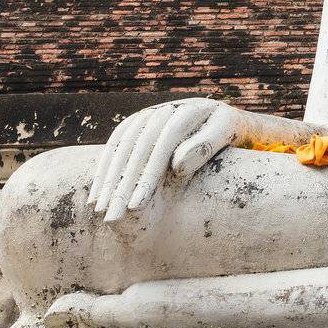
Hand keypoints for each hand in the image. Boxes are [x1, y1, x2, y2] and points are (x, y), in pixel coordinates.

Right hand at [88, 98, 240, 221]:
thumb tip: (177, 165)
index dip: (147, 177)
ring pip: (121, 147)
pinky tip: (97, 193)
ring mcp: (148, 115)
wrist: (223, 118)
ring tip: (99, 209)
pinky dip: (105, 169)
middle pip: (137, 148)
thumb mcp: (227, 133)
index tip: (136, 206)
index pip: (161, 147)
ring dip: (107, 178)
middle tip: (112, 217)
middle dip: (122, 184)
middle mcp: (163, 110)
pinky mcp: (138, 123)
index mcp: (187, 111)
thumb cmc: (230, 130)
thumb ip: (206, 145)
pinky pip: (116, 145)